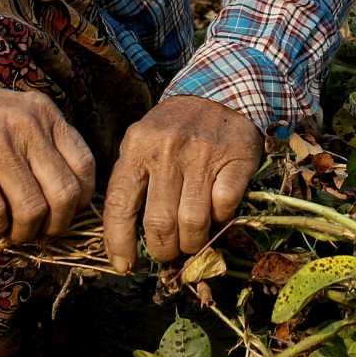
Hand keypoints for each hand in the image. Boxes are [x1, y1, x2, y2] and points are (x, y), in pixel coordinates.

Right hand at [0, 81, 96, 243]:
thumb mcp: (13, 112)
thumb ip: (41, 140)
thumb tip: (67, 193)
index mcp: (43, 112)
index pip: (85, 164)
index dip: (82, 198)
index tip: (66, 212)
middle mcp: (26, 126)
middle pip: (66, 193)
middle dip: (58, 224)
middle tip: (41, 231)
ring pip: (33, 209)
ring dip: (25, 231)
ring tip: (13, 232)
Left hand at [102, 94, 263, 270]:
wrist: (222, 92)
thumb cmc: (176, 126)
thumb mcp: (143, 141)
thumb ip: (133, 180)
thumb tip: (124, 237)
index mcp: (137, 147)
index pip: (120, 205)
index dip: (119, 242)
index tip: (124, 265)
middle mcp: (167, 150)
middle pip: (160, 222)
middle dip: (163, 249)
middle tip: (167, 253)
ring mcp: (203, 154)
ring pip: (193, 222)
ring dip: (192, 242)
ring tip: (191, 240)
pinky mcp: (236, 159)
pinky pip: (224, 207)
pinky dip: (220, 218)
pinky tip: (216, 212)